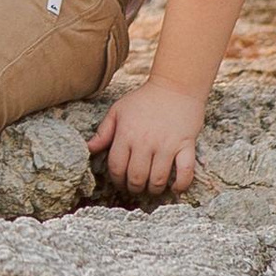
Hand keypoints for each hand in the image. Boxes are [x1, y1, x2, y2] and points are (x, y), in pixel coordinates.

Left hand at [90, 80, 205, 197]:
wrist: (176, 86)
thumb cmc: (145, 99)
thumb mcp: (118, 111)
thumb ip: (103, 132)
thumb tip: (89, 149)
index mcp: (126, 134)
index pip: (117, 167)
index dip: (117, 180)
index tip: (121, 182)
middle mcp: (145, 142)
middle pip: (137, 177)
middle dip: (134, 188)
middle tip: (136, 187)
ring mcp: (167, 145)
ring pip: (158, 179)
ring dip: (154, 190)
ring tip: (153, 188)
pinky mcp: (186, 145)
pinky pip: (185, 172)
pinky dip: (181, 185)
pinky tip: (175, 188)